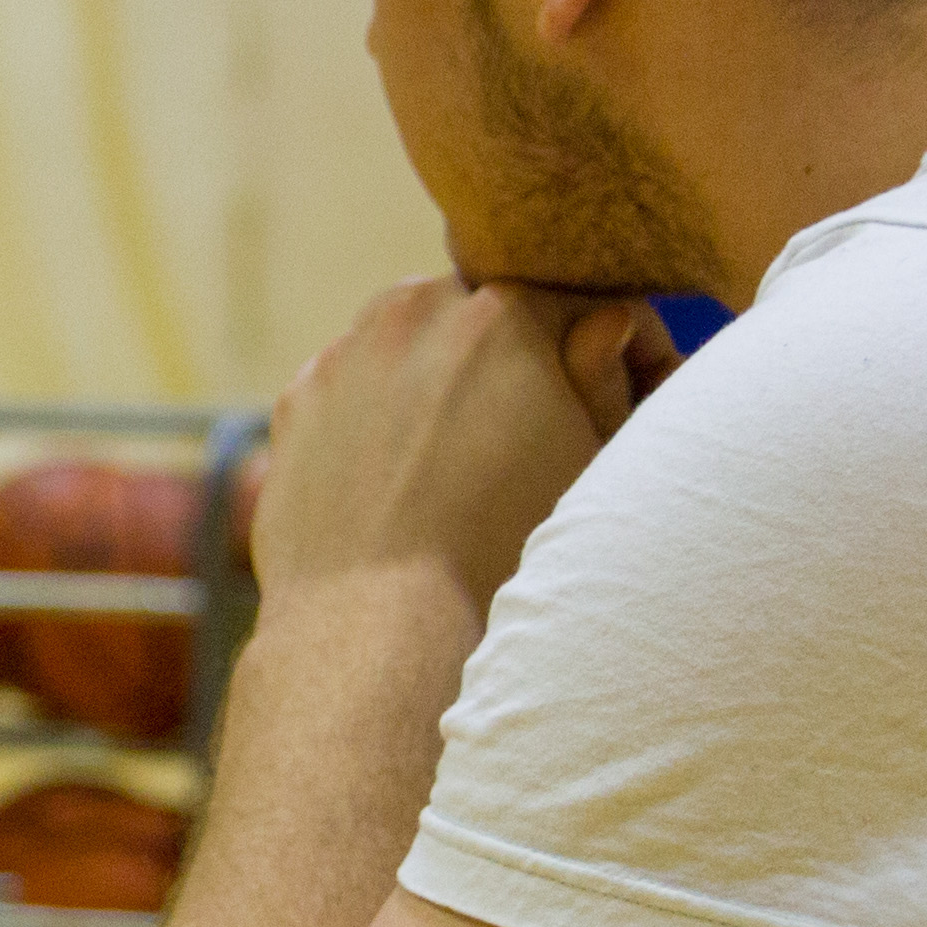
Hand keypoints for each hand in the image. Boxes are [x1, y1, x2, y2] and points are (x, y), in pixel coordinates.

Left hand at [250, 278, 673, 616]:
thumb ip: (602, 379)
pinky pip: (356, 387)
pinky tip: (402, 477)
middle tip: (539, 429)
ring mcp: (347, 351)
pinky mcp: (299, 397)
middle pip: (490, 316)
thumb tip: (605, 321)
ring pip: (415, 344)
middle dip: (522, 360)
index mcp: (503, 313)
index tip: (626, 401)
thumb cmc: (498, 553)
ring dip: (445, 379)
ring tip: (464, 457)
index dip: (621, 357)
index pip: (580, 304)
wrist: (377, 621)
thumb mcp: (586, 464)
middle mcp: (416, 310)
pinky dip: (382, 415)